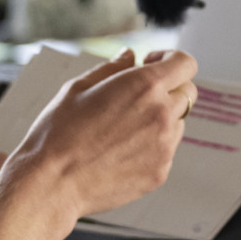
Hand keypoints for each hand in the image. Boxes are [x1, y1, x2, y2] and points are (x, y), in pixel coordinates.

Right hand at [0, 49, 198, 234]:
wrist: (52, 183)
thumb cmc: (58, 133)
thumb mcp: (78, 88)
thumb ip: (112, 68)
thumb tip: (130, 56)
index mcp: (144, 86)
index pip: (185, 64)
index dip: (170, 60)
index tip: (151, 65)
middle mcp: (162, 114)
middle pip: (188, 92)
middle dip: (168, 88)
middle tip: (137, 97)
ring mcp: (164, 146)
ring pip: (178, 123)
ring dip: (161, 118)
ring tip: (123, 128)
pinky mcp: (160, 172)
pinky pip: (166, 151)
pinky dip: (151, 146)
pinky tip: (120, 151)